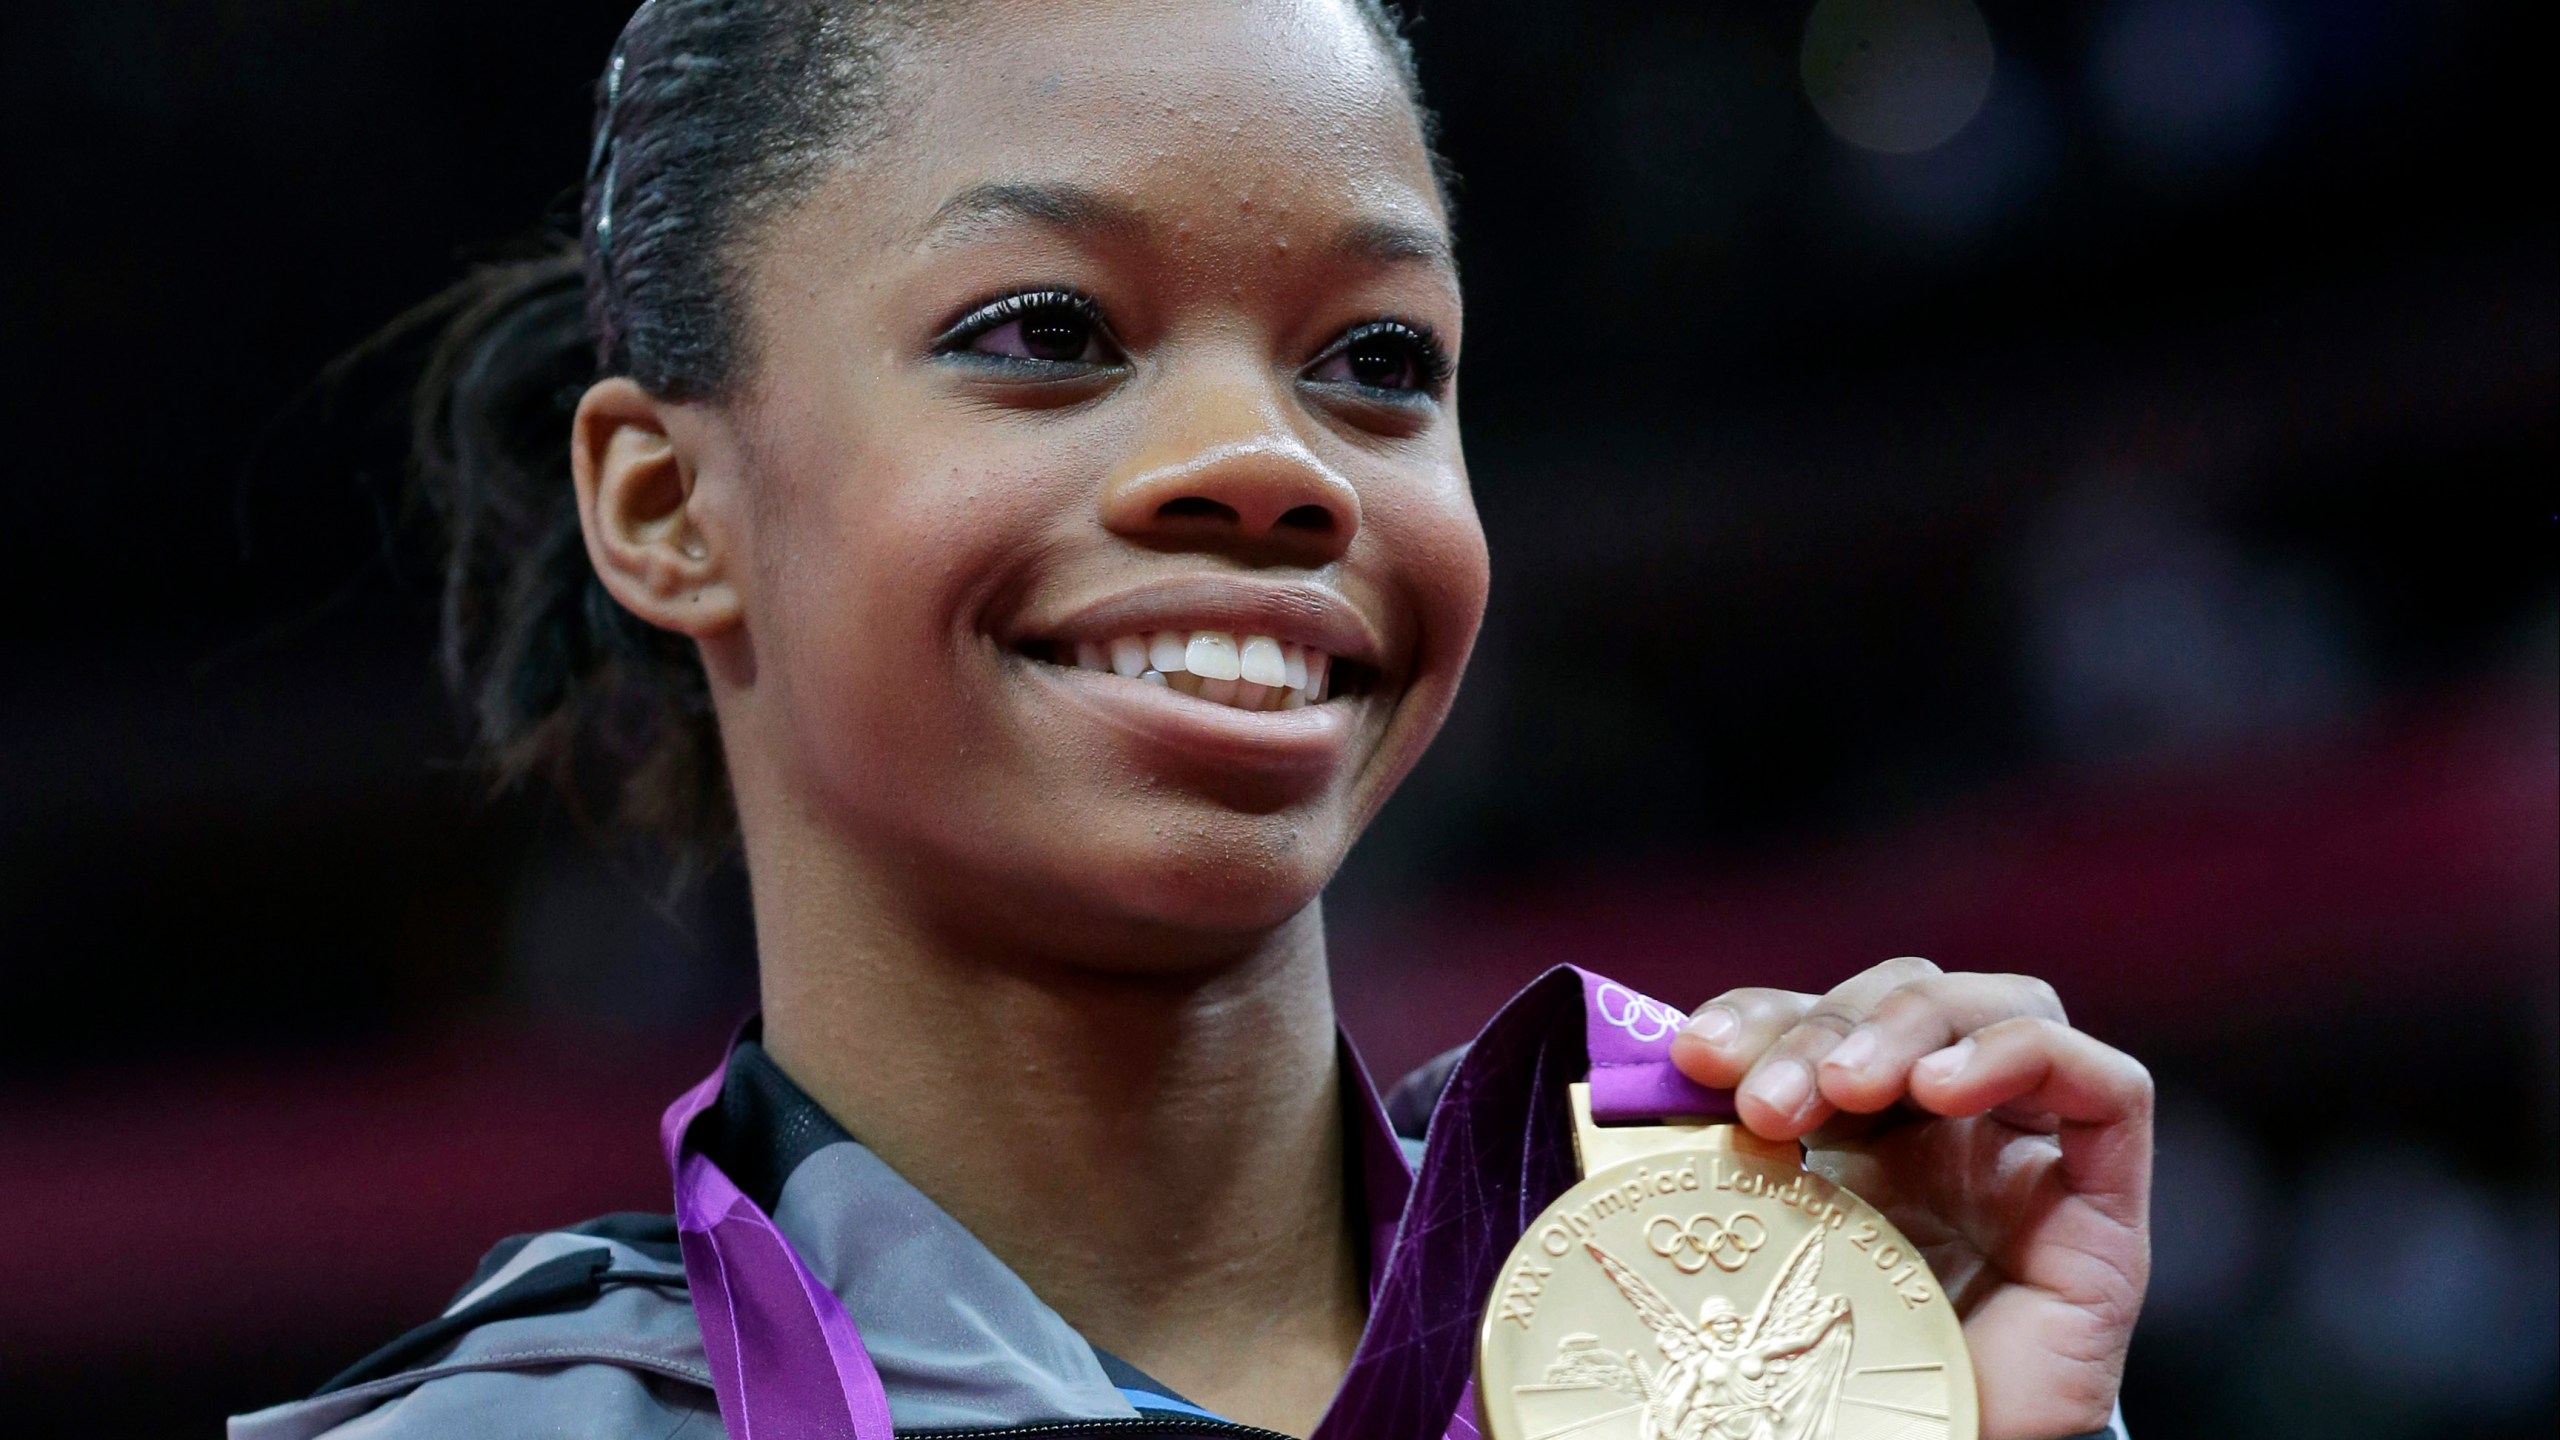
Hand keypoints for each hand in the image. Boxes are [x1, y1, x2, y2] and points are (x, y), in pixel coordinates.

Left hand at [1668, 957, 2150, 1439]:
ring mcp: (2031, 1162)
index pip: (1820, 1020)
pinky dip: (2020, 1054)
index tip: (1692, 1055)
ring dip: (1908, 1023)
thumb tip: (1635, 1099)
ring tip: (1846, 1088)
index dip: (1759, 1015)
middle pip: (1904, 998)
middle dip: (1824, 1025)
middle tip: (1764, 1101)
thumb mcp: (1756, 1255)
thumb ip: (1715, 1174)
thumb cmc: (1831, 1381)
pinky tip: (1944, 1085)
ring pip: (2000, 1008)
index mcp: (1861, 1134)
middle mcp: (1949, 1133)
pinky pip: (2105, 1087)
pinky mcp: (2103, 1210)